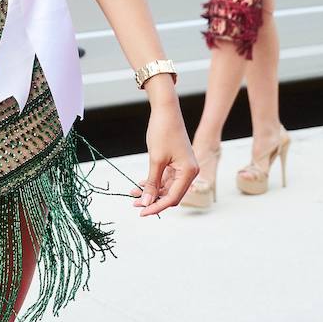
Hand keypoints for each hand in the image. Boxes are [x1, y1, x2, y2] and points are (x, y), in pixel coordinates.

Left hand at [128, 94, 198, 215]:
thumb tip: (146, 202)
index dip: (156, 206)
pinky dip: (153, 182)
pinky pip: (165, 178)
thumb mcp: (155, 160)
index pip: (173, 197)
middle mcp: (189, 172)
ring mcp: (183, 167)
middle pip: (170, 194)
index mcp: (189, 172)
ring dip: (150, 191)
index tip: (141, 211)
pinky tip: (139, 185)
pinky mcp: (176, 163)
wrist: (165, 110)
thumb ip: (151, 183)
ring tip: (133, 194)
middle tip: (134, 203)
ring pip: (166, 187)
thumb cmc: (163, 131)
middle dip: (153, 200)